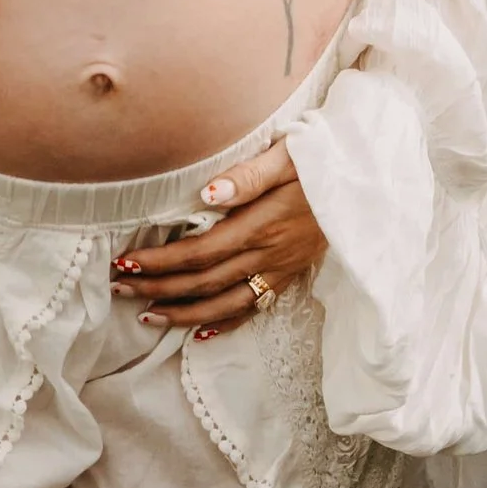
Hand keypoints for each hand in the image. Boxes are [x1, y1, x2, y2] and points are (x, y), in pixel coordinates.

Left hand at [111, 139, 326, 338]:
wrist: (366, 181)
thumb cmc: (323, 159)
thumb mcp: (288, 155)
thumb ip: (247, 175)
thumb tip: (206, 193)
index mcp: (262, 225)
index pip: (200, 252)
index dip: (161, 261)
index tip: (126, 262)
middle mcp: (269, 255)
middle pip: (204, 282)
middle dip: (159, 287)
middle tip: (120, 287)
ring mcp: (280, 270)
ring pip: (224, 303)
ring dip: (183, 313)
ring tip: (147, 316)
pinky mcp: (290, 275)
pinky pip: (252, 308)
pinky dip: (223, 323)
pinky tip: (199, 332)